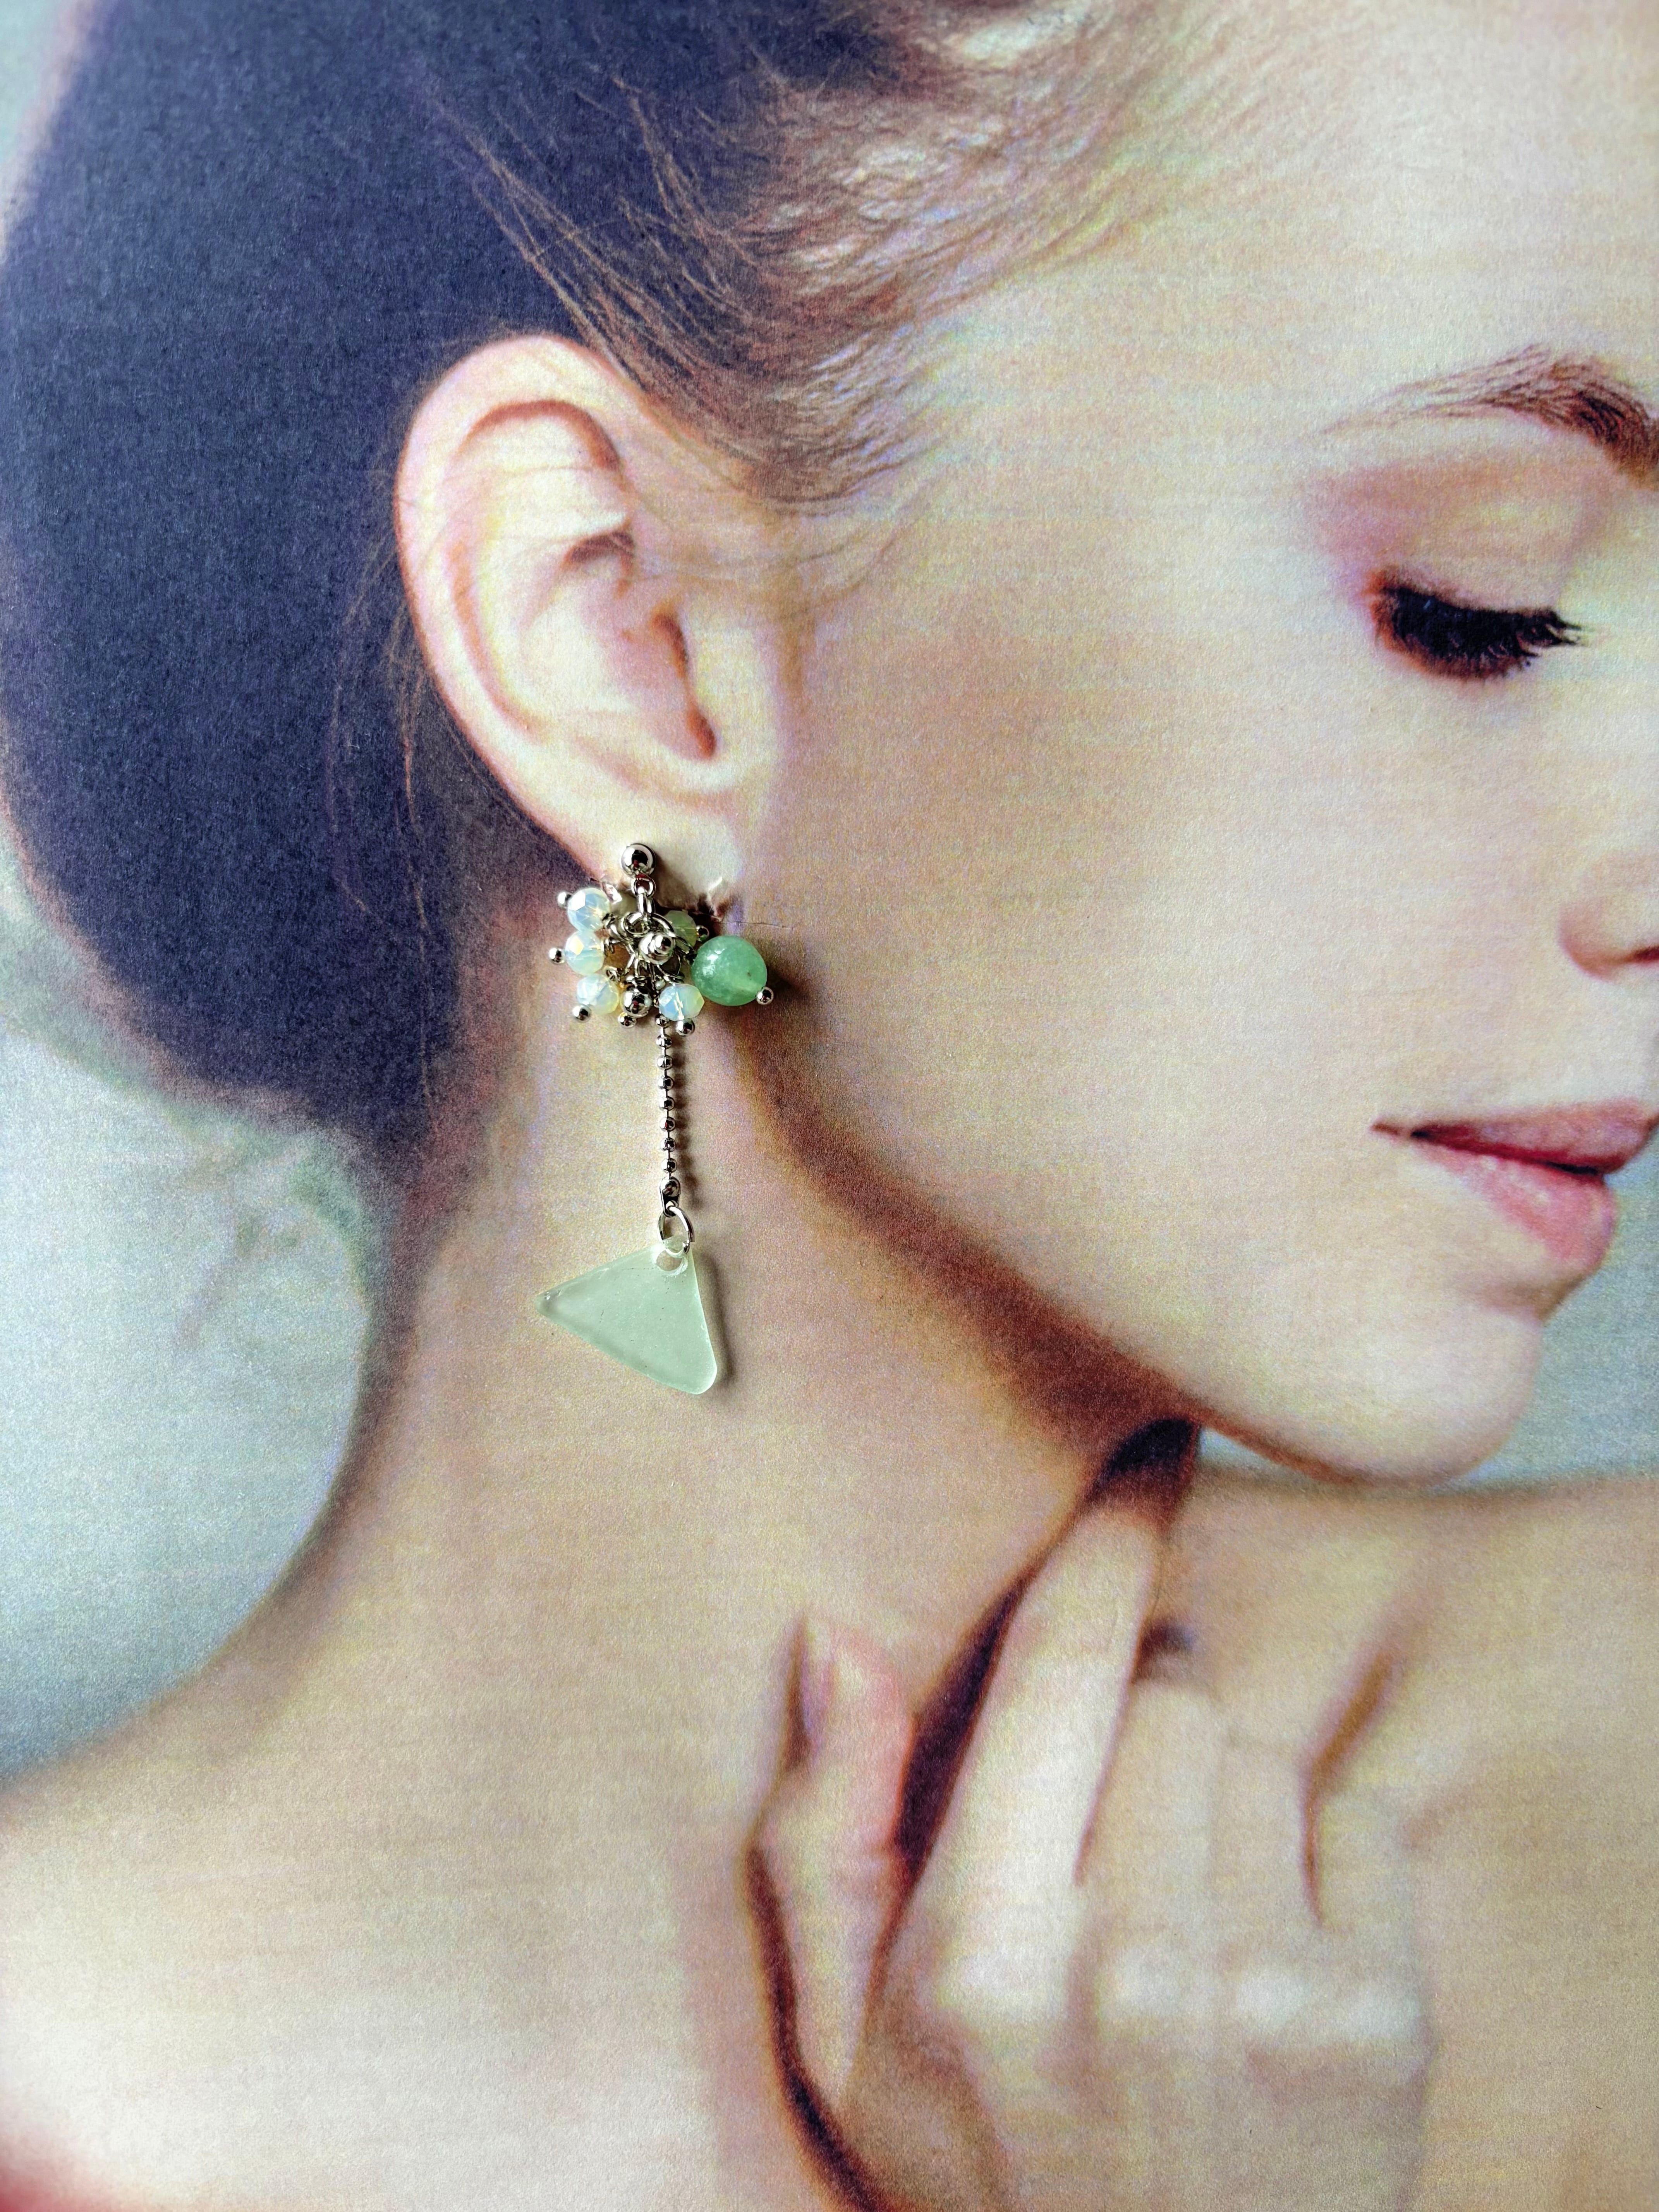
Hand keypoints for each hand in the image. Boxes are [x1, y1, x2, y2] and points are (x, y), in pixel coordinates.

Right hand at [755, 1488, 1429, 2211]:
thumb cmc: (989, 2172)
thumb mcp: (841, 2040)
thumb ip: (819, 1835)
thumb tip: (832, 1641)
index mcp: (981, 1951)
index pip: (1059, 1666)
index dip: (1110, 1535)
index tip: (1153, 1448)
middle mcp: (1127, 1963)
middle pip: (1169, 1689)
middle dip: (1144, 1706)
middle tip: (1113, 1816)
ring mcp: (1265, 1992)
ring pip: (1257, 1747)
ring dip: (1219, 1785)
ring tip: (1178, 1902)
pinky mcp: (1378, 2019)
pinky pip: (1355, 1813)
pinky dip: (1316, 1848)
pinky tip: (1262, 1943)